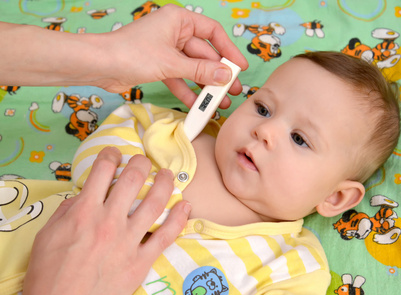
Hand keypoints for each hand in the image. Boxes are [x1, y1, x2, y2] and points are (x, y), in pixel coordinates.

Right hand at [22, 147, 189, 294]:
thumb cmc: (50, 274)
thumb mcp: (47, 235)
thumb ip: (67, 210)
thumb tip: (84, 195)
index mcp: (84, 212)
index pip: (102, 171)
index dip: (110, 156)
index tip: (114, 154)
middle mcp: (109, 222)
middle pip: (133, 180)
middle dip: (141, 163)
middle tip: (143, 161)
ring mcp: (128, 241)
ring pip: (155, 203)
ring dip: (164, 184)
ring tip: (168, 174)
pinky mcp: (141, 261)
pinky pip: (166, 236)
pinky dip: (179, 219)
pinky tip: (185, 206)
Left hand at [100, 4, 247, 107]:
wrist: (98, 66)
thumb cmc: (131, 53)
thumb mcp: (171, 63)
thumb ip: (200, 70)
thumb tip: (225, 75)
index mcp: (179, 20)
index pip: (212, 32)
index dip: (228, 50)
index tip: (239, 66)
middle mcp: (174, 33)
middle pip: (204, 54)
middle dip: (217, 74)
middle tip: (233, 90)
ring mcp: (166, 51)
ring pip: (192, 69)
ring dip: (205, 86)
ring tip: (219, 102)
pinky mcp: (158, 66)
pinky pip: (179, 79)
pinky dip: (187, 91)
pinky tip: (197, 106)